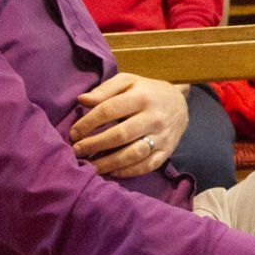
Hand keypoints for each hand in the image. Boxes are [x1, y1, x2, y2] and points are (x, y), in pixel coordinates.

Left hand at [70, 72, 189, 177]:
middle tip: (77, 151)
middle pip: (120, 135)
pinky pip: (148, 165)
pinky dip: (129, 171)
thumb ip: (105, 89)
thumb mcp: (128, 82)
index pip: (109, 110)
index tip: (73, 133)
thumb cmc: (146, 92)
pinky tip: (113, 172)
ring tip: (90, 166)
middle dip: (94, 144)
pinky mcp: (168, 150)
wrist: (180, 104)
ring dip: (109, 162)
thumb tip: (82, 100)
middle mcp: (154, 117)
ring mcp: (162, 135)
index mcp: (142, 97)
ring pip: (134, 153)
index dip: (87, 123)